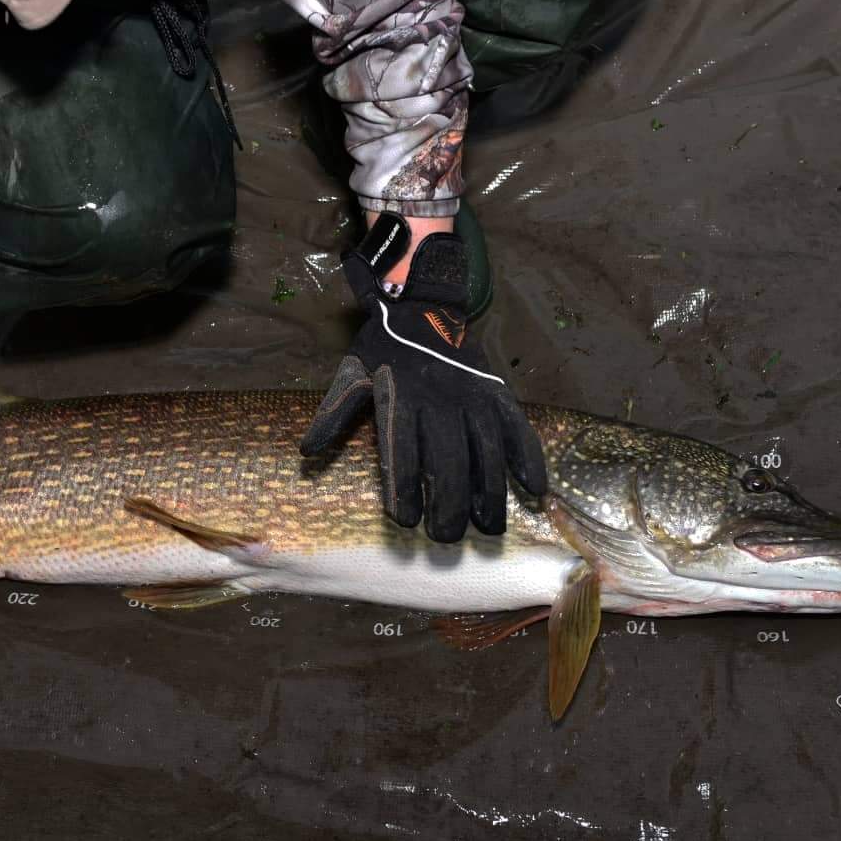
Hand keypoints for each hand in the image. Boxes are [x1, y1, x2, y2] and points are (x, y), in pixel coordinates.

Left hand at [300, 213, 547, 540]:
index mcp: (401, 397)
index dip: (405, 487)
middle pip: (449, 459)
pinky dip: (529, 459)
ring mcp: (474, 396)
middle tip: (447, 538)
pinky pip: (519, 428)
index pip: (403, 450)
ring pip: (487, 450)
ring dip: (490, 492)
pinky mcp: (498, 394)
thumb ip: (332, 415)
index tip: (406, 521)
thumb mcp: (350, 374)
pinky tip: (534, 491)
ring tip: (487, 528)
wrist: (423, 303)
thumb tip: (306, 454)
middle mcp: (441, 399)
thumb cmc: (382, 348)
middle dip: (449, 503)